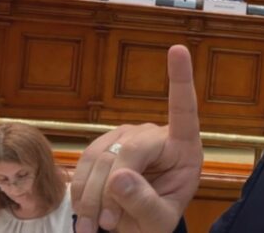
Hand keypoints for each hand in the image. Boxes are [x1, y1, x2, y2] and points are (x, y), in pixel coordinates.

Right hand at [71, 46, 202, 232]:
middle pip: (129, 150)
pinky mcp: (103, 145)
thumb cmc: (158, 217)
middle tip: (109, 224)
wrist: (137, 225)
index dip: (180, 79)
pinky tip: (86, 215)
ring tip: (98, 225)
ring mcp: (126, 136)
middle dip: (113, 190)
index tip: (178, 49)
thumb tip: (119, 178)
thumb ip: (145, 202)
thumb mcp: (159, 220)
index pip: (183, 109)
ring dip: (92, 196)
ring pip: (100, 158)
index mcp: (183, 145)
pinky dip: (80, 192)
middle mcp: (155, 134)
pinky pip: (84, 164)